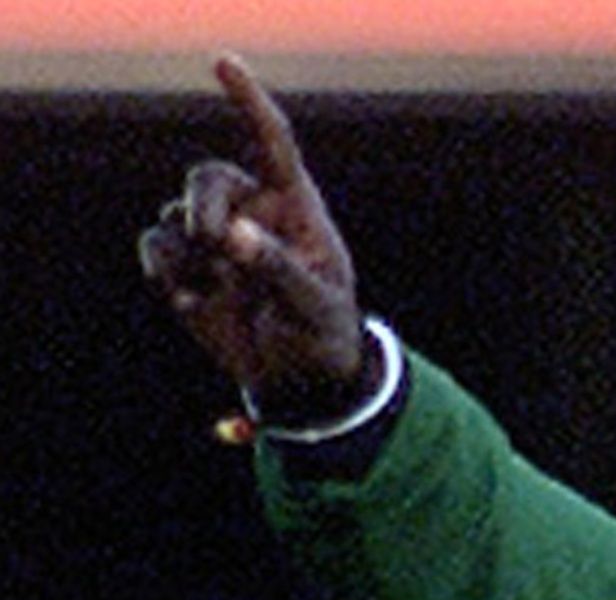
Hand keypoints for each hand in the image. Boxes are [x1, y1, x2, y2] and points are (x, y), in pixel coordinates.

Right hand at [136, 55, 367, 420]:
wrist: (299, 380)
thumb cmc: (322, 336)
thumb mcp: (313, 306)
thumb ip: (277, 269)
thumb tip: (233, 235)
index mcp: (296, 209)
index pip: (273, 143)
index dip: (248, 102)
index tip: (223, 64)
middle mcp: (252, 213)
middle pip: (207, 177)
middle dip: (203, 205)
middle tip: (215, 242)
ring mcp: (216, 239)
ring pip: (176, 214)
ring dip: (187, 248)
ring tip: (220, 289)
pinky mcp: (187, 266)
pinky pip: (155, 247)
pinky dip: (165, 271)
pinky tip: (194, 300)